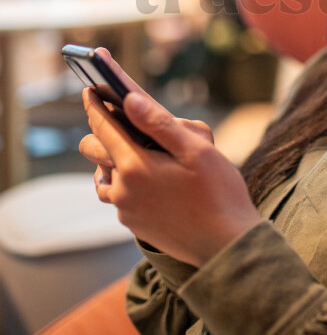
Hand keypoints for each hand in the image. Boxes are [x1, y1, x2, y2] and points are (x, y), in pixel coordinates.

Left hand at [80, 53, 262, 266]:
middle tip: (128, 119)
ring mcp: (125, 209)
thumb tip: (130, 100)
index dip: (96, 103)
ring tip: (145, 152)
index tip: (91, 87)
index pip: (104, 125)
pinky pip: (117, 194)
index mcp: (135, 166)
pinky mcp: (132, 223)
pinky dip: (125, 180)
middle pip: (94, 149)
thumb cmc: (219, 194)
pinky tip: (151, 178)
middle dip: (104, 129)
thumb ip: (160, 123)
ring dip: (115, 158)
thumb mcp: (197, 150)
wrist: (226, 247)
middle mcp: (121, 189)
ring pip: (104, 173)